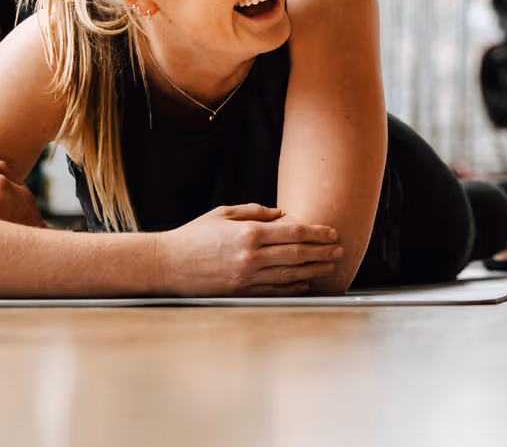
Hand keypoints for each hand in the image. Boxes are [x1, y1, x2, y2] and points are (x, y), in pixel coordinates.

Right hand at [157, 204, 344, 296]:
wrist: (167, 264)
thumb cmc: (195, 236)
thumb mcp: (225, 214)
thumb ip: (256, 212)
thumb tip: (283, 215)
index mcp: (249, 234)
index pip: (293, 232)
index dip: (317, 233)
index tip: (333, 232)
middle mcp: (251, 257)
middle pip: (297, 255)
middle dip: (322, 252)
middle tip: (339, 250)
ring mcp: (246, 278)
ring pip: (289, 276)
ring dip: (313, 271)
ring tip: (330, 266)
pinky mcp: (240, 293)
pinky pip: (273, 292)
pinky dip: (292, 288)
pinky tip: (305, 284)